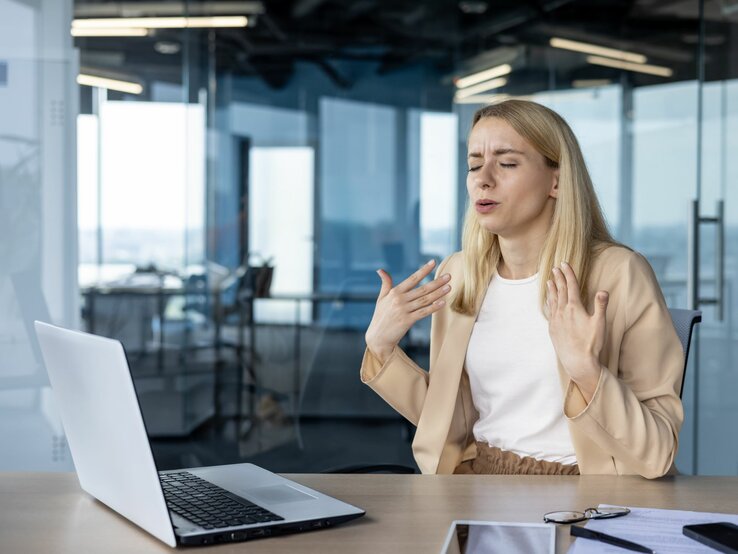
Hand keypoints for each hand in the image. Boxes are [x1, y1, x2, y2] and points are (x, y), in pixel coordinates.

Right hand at [364, 260, 451, 363]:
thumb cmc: (380, 317)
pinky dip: (433, 308)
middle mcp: (399, 300)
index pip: (412, 278)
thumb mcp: (381, 298)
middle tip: (448, 276)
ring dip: (438, 293)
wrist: (377, 337)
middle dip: (436, 282)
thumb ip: (385, 284)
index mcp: (394, 292)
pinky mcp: (407, 321)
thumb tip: (380, 270)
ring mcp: (403, 310)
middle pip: (422, 289)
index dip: (423, 270)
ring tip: (449, 287)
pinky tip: (442, 303)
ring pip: (424, 300)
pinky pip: (423, 313)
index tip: (433, 262)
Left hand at [546, 261, 608, 400]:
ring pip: (552, 300)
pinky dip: (549, 302)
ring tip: (549, 280)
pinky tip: (548, 300)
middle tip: (556, 268)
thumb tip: (603, 290)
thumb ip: (600, 305)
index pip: (571, 286)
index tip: (564, 264)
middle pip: (560, 290)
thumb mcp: (600, 324)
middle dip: (559, 278)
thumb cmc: (591, 343)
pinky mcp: (552, 328)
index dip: (568, 274)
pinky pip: (549, 311)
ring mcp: (556, 320)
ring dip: (552, 289)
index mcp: (574, 308)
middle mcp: (562, 311)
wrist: (577, 361)